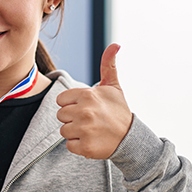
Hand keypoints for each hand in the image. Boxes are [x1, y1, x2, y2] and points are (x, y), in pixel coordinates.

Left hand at [56, 43, 132, 158]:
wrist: (130, 137)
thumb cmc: (118, 110)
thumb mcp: (113, 86)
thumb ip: (108, 65)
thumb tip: (115, 44)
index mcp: (87, 95)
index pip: (61, 100)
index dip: (71, 104)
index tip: (85, 107)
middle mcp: (85, 112)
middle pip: (61, 116)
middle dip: (72, 118)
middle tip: (89, 120)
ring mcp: (85, 130)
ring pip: (63, 131)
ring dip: (74, 132)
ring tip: (90, 130)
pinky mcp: (85, 147)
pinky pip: (69, 145)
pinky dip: (78, 146)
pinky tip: (91, 140)